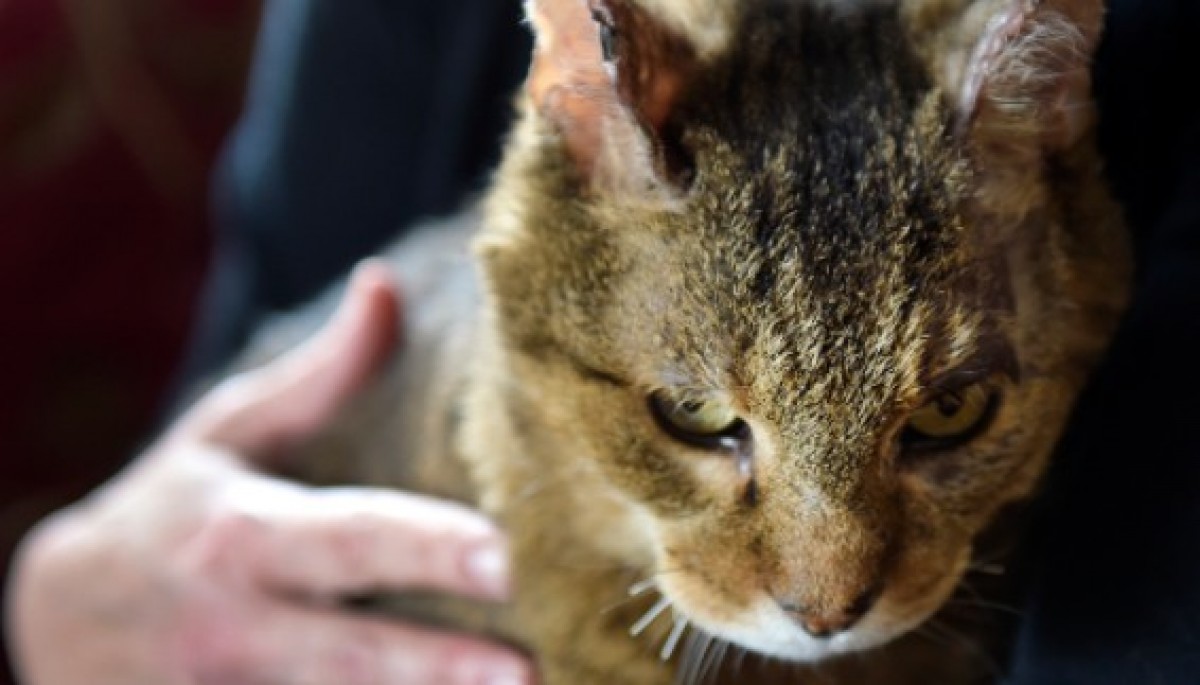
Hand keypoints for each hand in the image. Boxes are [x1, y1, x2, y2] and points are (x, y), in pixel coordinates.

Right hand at [6, 264, 533, 684]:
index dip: (424, 549)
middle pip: (348, 656)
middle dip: (436, 668)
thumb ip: (321, 373)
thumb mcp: (230, 433)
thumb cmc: (170, 510)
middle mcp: (238, 626)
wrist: (60, 620)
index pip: (348, 540)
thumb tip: (386, 281)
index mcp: (245, 535)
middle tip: (527, 672)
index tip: (504, 557)